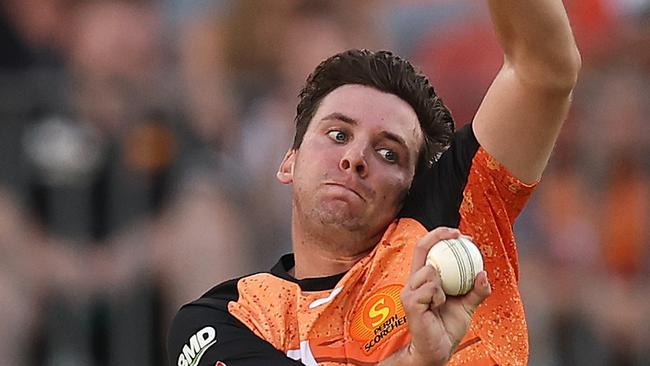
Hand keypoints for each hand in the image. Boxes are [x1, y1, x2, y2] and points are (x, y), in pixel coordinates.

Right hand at [399, 227, 490, 365]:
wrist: (437, 350)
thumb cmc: (447, 328)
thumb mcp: (467, 306)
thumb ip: (476, 291)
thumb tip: (483, 273)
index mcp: (425, 278)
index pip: (427, 248)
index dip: (441, 235)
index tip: (461, 234)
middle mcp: (414, 280)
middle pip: (421, 247)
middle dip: (439, 235)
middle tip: (459, 235)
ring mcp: (410, 290)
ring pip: (430, 270)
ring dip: (444, 282)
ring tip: (444, 299)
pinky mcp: (410, 302)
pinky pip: (430, 289)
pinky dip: (440, 297)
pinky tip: (437, 308)